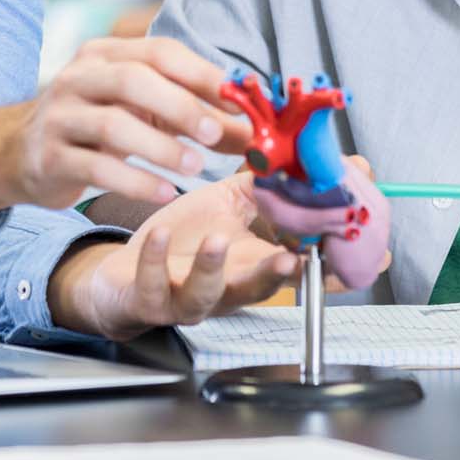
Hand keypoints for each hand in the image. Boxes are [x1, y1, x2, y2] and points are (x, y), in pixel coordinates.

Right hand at [0, 38, 247, 216]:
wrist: (17, 153)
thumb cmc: (93, 127)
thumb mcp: (140, 113)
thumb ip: (192, 119)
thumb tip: (253, 135)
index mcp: (105, 54)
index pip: (158, 52)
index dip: (200, 74)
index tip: (237, 101)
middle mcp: (79, 77)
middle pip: (134, 80)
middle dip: (181, 106)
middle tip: (216, 134)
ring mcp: (60, 116)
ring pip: (113, 124)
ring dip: (160, 147)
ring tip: (194, 167)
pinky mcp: (49, 156)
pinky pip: (95, 167)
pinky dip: (134, 180)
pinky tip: (163, 193)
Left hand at [48, 175, 299, 339]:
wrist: (126, 275)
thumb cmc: (183, 239)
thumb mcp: (226, 205)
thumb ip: (262, 187)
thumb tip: (299, 159)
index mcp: (249, 266)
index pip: (292, 269)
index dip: (317, 263)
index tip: (332, 245)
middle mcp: (224, 289)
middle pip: (257, 289)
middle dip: (275, 276)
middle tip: (289, 260)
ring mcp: (186, 299)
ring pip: (205, 294)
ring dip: (212, 268)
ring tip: (216, 241)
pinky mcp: (148, 300)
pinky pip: (153, 286)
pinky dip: (155, 259)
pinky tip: (159, 234)